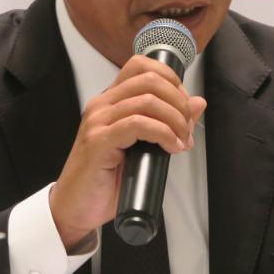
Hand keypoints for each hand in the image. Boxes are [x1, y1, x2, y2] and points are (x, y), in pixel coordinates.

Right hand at [49, 55, 206, 249]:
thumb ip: (168, 123)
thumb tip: (197, 103)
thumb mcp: (144, 147)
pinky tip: (171, 147)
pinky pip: (138, 124)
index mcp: (111, 101)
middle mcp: (102, 105)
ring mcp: (98, 121)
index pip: (141, 66)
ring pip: (147, 100)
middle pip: (149, 79)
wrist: (76, 208)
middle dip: (179, 102)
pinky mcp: (99, 141)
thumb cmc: (105, 180)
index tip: (184, 106)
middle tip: (187, 127)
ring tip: (181, 141)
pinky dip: (163, 133)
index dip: (171, 80)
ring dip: (175, 120)